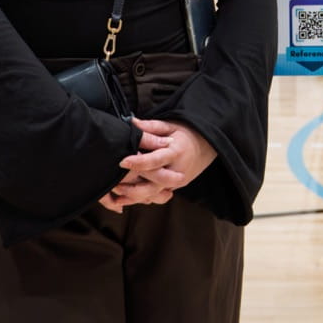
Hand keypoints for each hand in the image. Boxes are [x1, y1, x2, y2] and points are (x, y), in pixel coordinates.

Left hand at [103, 118, 217, 210]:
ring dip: (134, 196)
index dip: (139, 162)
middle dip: (133, 185)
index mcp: (176, 152)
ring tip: (116, 193)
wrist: (207, 145)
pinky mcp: (174, 188)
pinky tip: (124, 199)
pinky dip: (140, 199)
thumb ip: (151, 127)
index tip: (123, 161)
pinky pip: (156, 197)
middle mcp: (178, 169)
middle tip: (114, 183)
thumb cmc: (187, 133)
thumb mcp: (171, 125)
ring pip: (154, 195)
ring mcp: (177, 182)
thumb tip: (132, 123)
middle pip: (155, 183)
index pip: (156, 160)